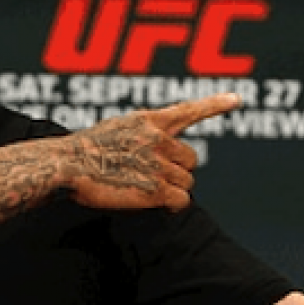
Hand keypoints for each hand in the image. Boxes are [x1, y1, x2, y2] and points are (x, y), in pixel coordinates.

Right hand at [65, 93, 240, 210]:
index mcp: (148, 121)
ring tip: (145, 191)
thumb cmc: (79, 153)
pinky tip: (157, 205)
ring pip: (187, 182)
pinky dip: (173, 206)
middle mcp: (159, 139)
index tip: (237, 98)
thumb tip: (154, 154)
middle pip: (191, 160)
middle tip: (155, 180)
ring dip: (172, 190)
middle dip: (178, 172)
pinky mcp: (156, 189)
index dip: (215, 105)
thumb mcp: (113, 131)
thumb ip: (139, 137)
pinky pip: (181, 200)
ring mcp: (159, 164)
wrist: (66, 167)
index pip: (188, 111)